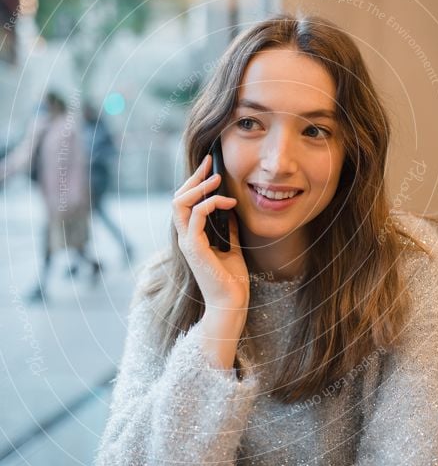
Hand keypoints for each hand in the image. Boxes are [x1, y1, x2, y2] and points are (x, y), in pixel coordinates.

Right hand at [172, 153, 249, 313]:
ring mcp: (187, 242)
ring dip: (199, 187)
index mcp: (191, 236)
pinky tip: (229, 202)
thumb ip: (227, 228)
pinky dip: (211, 203)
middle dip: (193, 177)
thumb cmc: (231, 279)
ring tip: (217, 179)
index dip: (195, 182)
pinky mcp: (194, 248)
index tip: (211, 166)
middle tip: (210, 163)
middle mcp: (185, 237)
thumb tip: (230, 210)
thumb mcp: (231, 245)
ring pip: (180, 203)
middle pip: (178, 198)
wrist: (232, 302)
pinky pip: (196, 216)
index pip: (185, 203)